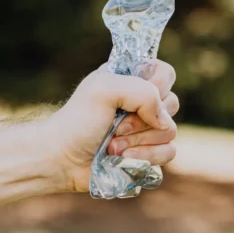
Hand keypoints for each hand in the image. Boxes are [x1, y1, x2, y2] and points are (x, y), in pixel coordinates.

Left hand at [49, 60, 178, 192]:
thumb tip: (164, 121)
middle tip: (116, 125)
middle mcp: (143, 102)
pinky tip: (122, 159)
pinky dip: (145, 157)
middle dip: (141, 119)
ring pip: (170, 132)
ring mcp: (147, 129)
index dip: (156, 87)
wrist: (62, 159)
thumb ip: (142, 92)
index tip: (131, 97)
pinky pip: (168, 153)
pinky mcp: (149, 153)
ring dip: (139, 142)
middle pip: (171, 104)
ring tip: (112, 145)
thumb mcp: (104, 89)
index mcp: (132, 80)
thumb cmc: (78, 120)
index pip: (165, 73)